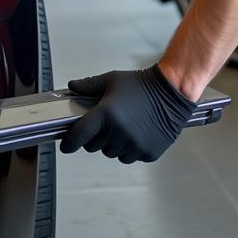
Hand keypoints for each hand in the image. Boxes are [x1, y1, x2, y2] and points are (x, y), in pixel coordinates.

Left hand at [59, 64, 196, 163]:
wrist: (172, 92)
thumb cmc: (141, 85)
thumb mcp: (113, 80)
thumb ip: (89, 85)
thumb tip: (72, 86)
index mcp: (105, 115)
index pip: (78, 137)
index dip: (69, 142)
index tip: (66, 144)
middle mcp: (117, 134)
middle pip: (94, 147)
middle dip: (96, 137)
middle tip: (108, 123)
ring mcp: (133, 146)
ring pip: (113, 154)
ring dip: (115, 144)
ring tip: (126, 126)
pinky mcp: (147, 153)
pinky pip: (131, 157)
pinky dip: (132, 149)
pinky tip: (139, 132)